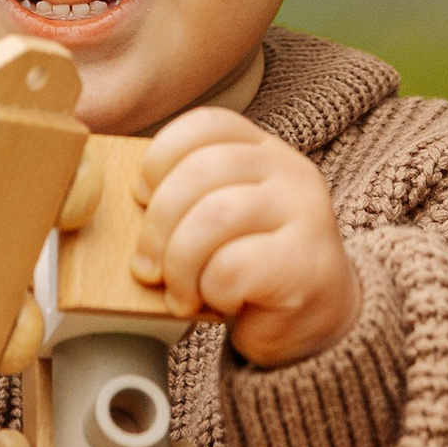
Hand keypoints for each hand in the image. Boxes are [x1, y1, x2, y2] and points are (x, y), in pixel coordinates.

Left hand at [133, 109, 359, 365]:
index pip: (204, 125)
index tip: (142, 198)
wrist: (318, 322)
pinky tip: (222, 302)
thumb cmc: (253, 269)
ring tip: (182, 292)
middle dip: (157, 226)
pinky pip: (232, 266)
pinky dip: (210, 290)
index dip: (159, 158)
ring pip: (213, 216)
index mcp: (264, 150)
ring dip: (180, 264)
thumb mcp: (220, 218)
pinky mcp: (305, 264)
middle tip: (149, 268)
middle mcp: (289, 172)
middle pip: (199, 171)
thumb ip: (187, 197)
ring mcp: (304, 214)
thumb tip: (129, 201)